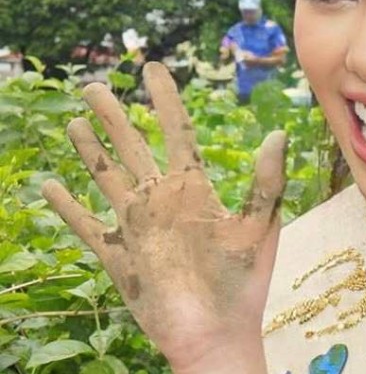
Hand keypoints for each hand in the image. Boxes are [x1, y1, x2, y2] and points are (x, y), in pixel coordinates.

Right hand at [42, 62, 285, 373]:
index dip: (165, 99)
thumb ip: (268, 180)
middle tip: (95, 85)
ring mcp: (139, 227)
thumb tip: (278, 132)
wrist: (218, 334)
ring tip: (75, 120)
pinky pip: (87, 226)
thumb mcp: (261, 226)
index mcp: (196, 188)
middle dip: (114, 116)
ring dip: (89, 150)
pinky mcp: (120, 257)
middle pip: (132, 146)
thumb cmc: (245, 283)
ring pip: (106, 177)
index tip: (154, 68)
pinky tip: (50, 185)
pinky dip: (67, 207)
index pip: (176, 131)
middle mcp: (163, 200)